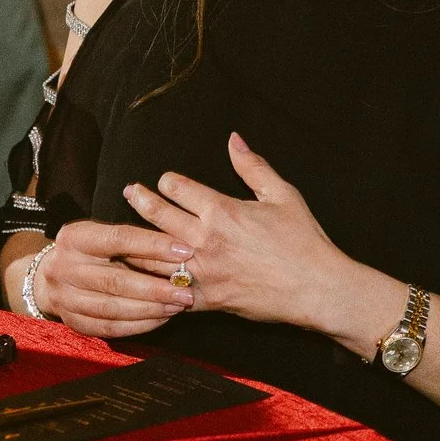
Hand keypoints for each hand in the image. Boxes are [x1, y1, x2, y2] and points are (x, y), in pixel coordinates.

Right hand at [27, 222, 196, 338]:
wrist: (53, 276)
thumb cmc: (91, 250)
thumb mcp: (105, 235)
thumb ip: (135, 242)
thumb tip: (179, 252)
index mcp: (75, 237)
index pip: (119, 238)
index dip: (154, 245)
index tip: (185, 252)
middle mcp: (64, 267)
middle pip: (115, 280)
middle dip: (156, 287)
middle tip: (186, 291)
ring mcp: (65, 298)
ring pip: (113, 308)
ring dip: (151, 309)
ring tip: (177, 305)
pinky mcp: (73, 321)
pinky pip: (110, 328)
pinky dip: (139, 325)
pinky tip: (161, 319)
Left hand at [119, 134, 353, 328]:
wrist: (316, 288)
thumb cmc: (303, 241)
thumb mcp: (283, 195)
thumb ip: (253, 166)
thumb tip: (233, 140)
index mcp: (222, 211)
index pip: (178, 188)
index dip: (167, 182)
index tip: (163, 181)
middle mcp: (206, 240)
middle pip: (158, 216)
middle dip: (140, 201)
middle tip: (130, 192)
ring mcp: (203, 272)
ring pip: (153, 256)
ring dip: (135, 243)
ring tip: (124, 234)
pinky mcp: (205, 300)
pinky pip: (169, 293)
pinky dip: (152, 285)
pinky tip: (141, 279)